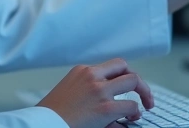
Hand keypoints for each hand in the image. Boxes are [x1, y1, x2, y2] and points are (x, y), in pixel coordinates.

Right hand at [38, 58, 152, 127]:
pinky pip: (131, 106)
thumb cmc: (52, 115)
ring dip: (143, 93)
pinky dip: (134, 113)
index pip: (110, 66)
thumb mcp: (69, 93)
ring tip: (146, 106)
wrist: (42, 124)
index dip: (122, 76)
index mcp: (82, 70)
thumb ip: (88, 90)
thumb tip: (110, 102)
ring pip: (133, 80)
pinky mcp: (105, 108)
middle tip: (144, 95)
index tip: (127, 87)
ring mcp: (99, 91)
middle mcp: (92, 76)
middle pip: (124, 66)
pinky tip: (132, 119)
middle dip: (138, 80)